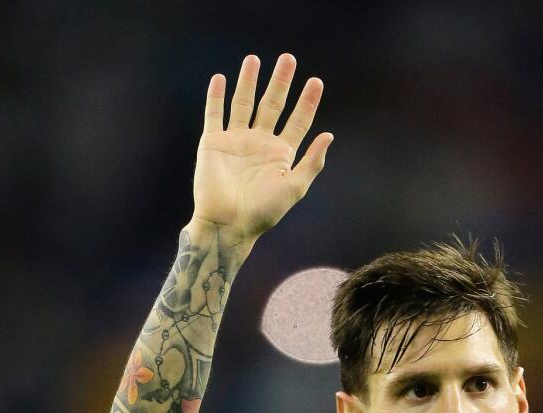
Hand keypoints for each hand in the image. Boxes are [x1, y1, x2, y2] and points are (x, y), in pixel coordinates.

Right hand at [191, 53, 332, 243]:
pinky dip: (216, 97)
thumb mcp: (294, 187)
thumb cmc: (263, 212)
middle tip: (288, 58)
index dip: (307, 102)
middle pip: (272, 105)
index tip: (316, 82)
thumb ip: (312, 162)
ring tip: (254, 59)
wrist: (228, 224)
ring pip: (243, 103)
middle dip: (280, 82)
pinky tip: (220, 79)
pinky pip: (214, 114)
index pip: (297, 121)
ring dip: (249, 81)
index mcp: (281, 154)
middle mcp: (259, 143)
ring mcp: (235, 140)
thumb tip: (330, 135)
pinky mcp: (213, 143)